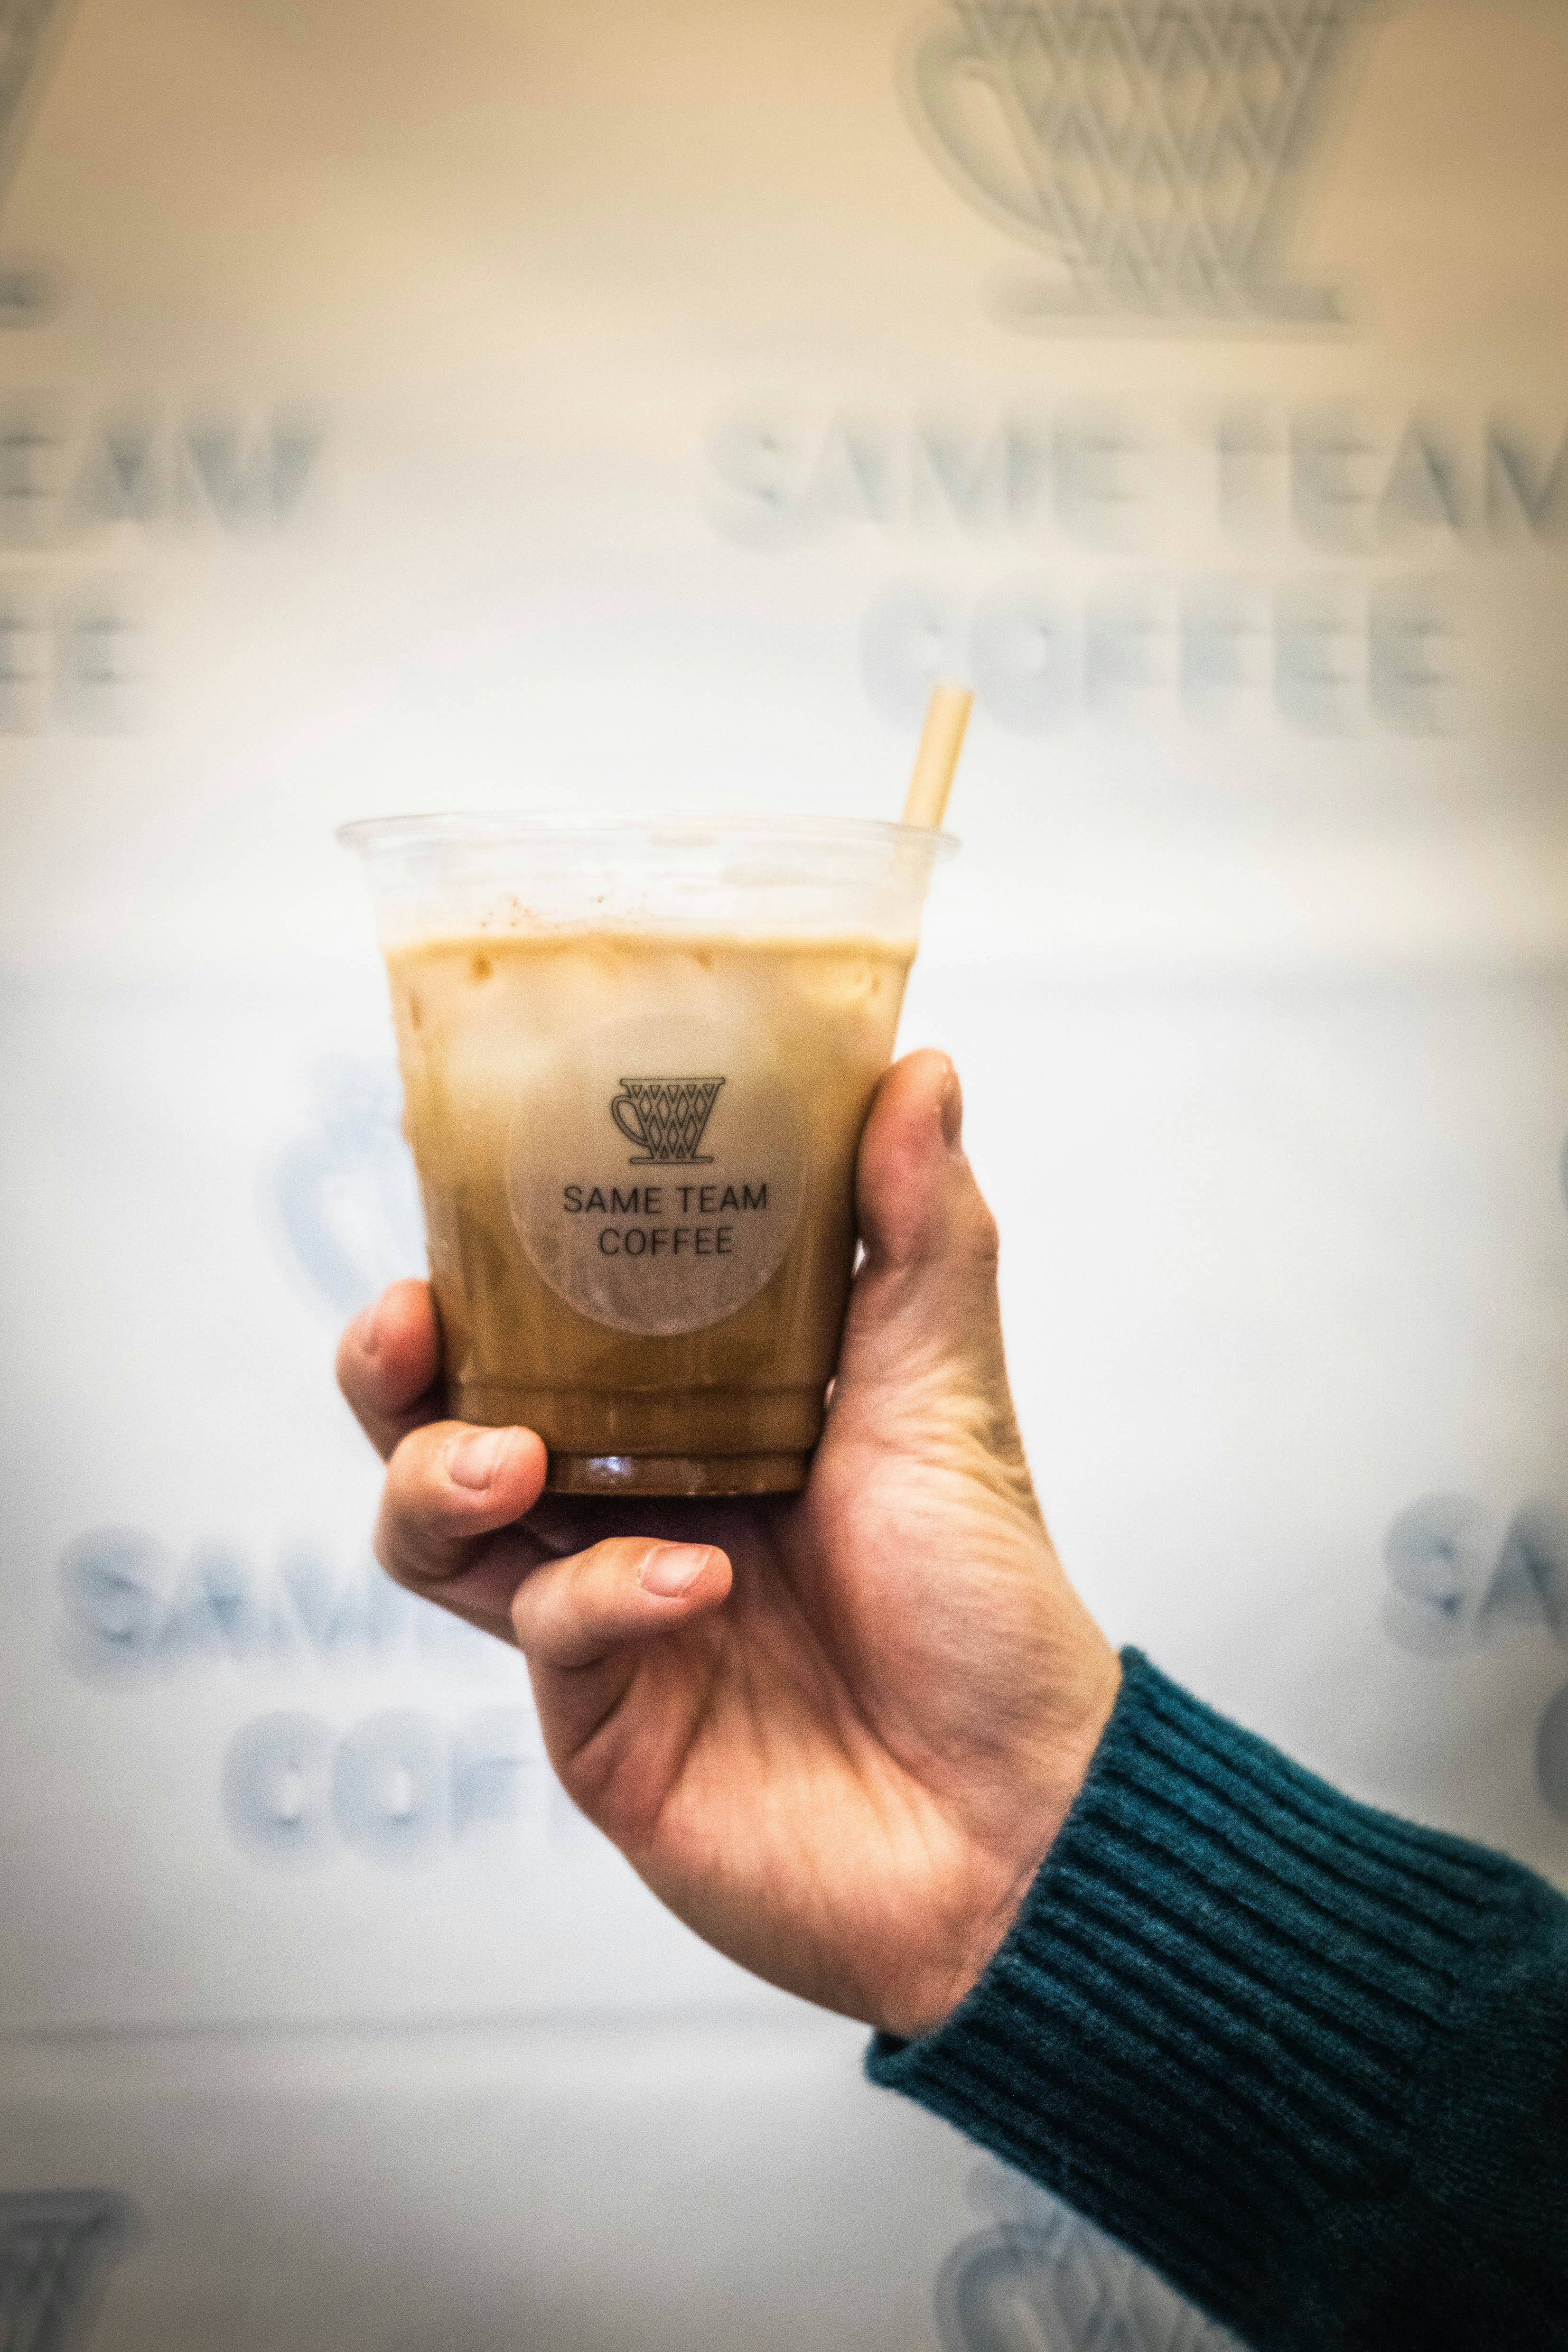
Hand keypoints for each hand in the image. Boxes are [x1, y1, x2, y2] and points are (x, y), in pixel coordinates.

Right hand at [337, 1050, 1119, 2038]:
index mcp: (691, 1420)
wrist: (1022, 1818)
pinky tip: (691, 1581)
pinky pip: (550, 1637)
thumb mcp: (946, 1395)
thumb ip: (918, 1235)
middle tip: (408, 1319)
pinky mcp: (601, 1724)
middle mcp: (626, 1508)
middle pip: (442, 1421)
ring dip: (440, 1476)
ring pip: (435, 1536)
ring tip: (503, 1456)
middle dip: (397, 1369)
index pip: (544, 1320)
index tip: (451, 1173)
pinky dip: (603, 1593)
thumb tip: (921, 1066)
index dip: (481, 1255)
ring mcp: (601, 1621)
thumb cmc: (984, 1606)